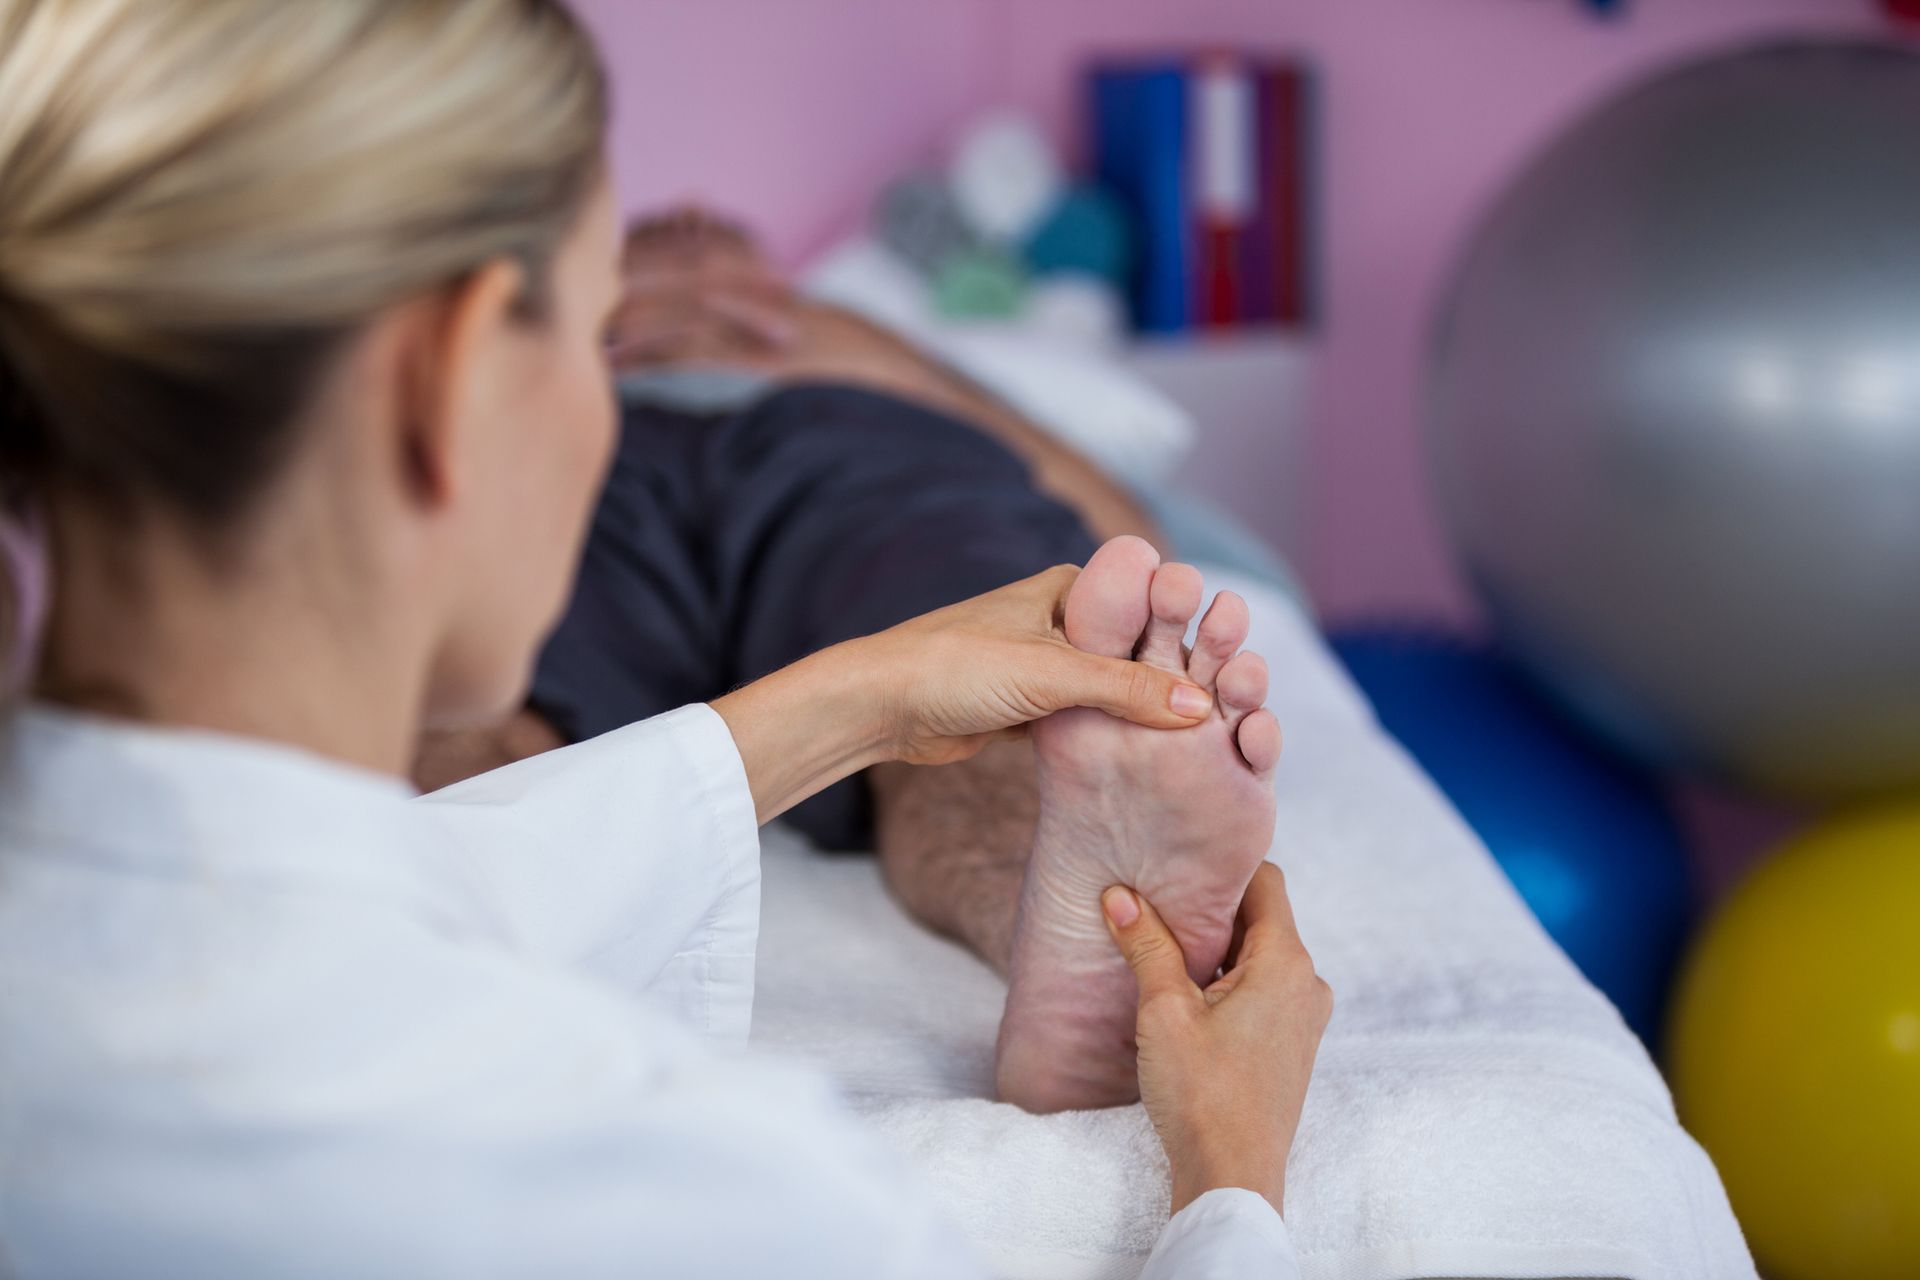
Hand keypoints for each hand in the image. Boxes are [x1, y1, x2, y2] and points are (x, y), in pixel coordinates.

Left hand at [856, 563, 1214, 765]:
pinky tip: (1136, 764)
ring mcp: (1043, 665)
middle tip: (1212, 721)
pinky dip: (1103, 739)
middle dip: (1164, 686)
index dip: (1185, 642)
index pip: (1150, 609)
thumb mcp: (1052, 675)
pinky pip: (1082, 722)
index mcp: (1070, 587)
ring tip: (1184, 748)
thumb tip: (1199, 707)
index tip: (1224, 678)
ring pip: (1107, 693)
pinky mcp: (1028, 707)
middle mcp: (1061, 620)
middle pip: (1133, 655)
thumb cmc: (957, 668)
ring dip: (1134, 719)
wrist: (880, 704)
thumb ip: (1128, 691)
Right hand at [1103, 863, 1331, 1217]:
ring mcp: (1304, 1017)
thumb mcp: (1164, 1011)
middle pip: (1262, 918)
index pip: (1266, 881)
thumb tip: (1120, 896)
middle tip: (1161, 902)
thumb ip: (1147, 945)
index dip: (1224, 867)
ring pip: (1261, 956)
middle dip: (1212, 908)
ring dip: (1219, 948)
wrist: (1232, 1178)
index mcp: (1286, 963)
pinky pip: (1264, 990)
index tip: (1180, 864)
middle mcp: (1307, 983)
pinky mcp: (1292, 1045)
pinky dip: (1230, 980)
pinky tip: (1189, 994)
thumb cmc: (1202, 1094)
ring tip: (1167, 949)